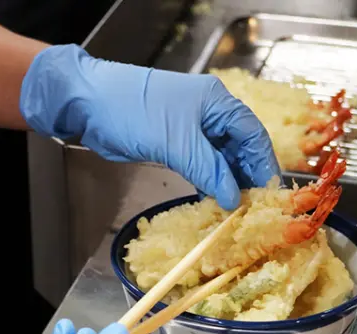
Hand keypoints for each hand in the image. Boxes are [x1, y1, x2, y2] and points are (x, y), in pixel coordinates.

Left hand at [20, 44, 279, 209]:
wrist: (88, 104)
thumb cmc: (134, 112)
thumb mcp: (176, 143)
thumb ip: (208, 170)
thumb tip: (234, 199)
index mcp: (216, 102)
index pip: (252, 134)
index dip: (262, 163)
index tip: (268, 193)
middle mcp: (209, 113)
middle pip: (239, 147)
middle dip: (247, 175)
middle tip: (254, 206)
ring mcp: (191, 128)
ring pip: (220, 157)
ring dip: (228, 181)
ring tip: (236, 208)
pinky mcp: (175, 142)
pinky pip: (201, 163)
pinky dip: (209, 180)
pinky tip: (214, 199)